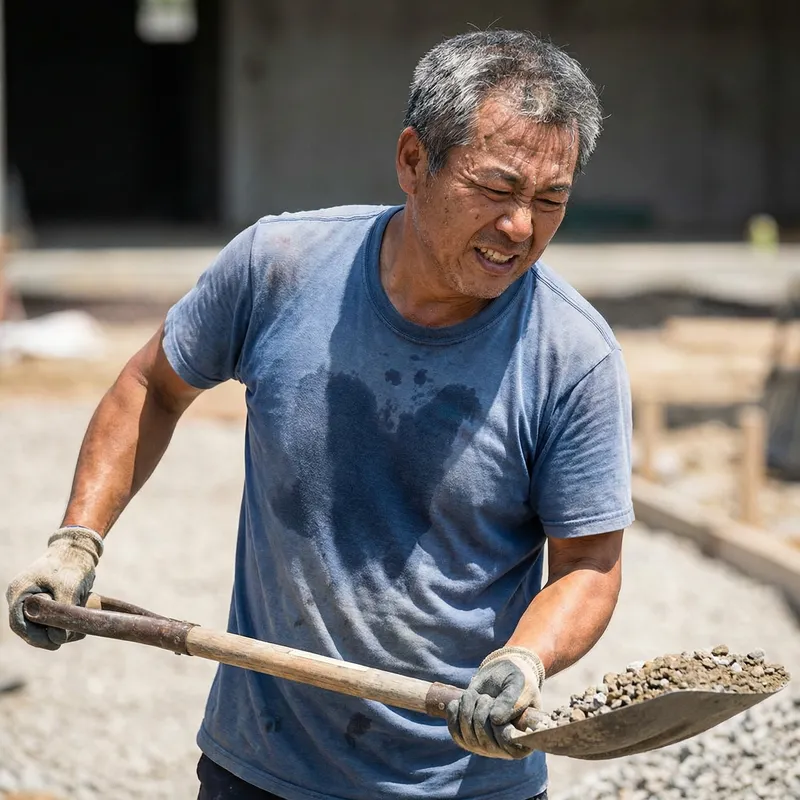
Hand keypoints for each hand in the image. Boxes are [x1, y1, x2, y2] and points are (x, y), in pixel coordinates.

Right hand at [6, 526, 103, 649]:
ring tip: (79, 632)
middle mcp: (22, 596)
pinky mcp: (45, 599)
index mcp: (20, 592)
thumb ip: (62, 614)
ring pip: (41, 624)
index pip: (19, 624)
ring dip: (58, 630)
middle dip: (49, 636)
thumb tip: (58, 639)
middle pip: (30, 627)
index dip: (36, 638)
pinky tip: (78, 626)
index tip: (55, 645)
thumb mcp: (69, 587)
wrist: (80, 545)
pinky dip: (63, 623)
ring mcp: (32, 598)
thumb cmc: (72, 563)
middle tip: (70, 638)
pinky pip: (50, 617)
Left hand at [446, 646, 544, 758]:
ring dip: (468, 709)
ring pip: (468, 737)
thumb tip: (495, 720)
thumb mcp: (517, 684)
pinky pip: (455, 732)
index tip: (497, 713)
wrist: (501, 673)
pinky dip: (454, 714)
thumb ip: (511, 700)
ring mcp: (485, 744)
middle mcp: (504, 748)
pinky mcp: (468, 736)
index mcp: (524, 740)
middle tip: (487, 698)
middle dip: (482, 713)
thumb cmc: (515, 680)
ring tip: (476, 696)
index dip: (501, 731)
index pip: (509, 748)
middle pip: (485, 742)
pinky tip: (460, 701)